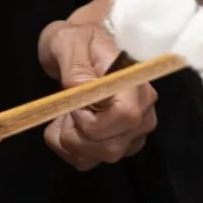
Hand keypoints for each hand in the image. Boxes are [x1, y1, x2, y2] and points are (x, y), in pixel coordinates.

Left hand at [36, 0, 159, 171]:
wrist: (80, 47)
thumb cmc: (78, 41)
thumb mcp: (68, 41)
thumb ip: (74, 65)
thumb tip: (80, 89)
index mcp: (135, 83)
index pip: (127, 117)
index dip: (95, 122)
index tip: (74, 108)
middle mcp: (142, 112)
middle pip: (113, 147)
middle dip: (76, 136)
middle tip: (61, 111)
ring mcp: (131, 132)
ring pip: (101, 157)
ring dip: (70, 142)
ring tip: (61, 115)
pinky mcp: (117, 144)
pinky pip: (90, 161)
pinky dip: (68, 150)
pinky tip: (63, 126)